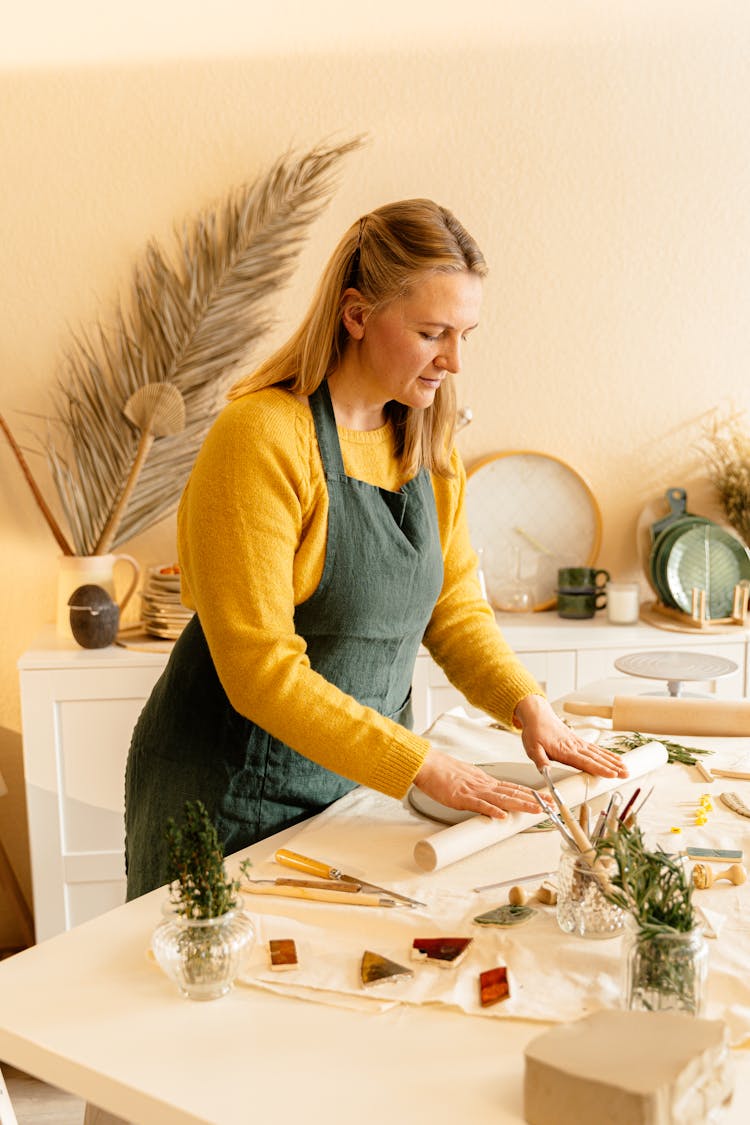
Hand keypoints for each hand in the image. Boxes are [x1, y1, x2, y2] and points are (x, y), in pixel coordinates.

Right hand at [413, 749, 543, 819]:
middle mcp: (484, 785)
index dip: (530, 794)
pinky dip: (491, 810)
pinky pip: (479, 805)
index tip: (545, 799)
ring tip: (536, 810)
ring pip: (502, 798)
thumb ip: (479, 789)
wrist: (428, 764)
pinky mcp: (461, 797)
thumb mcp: (467, 779)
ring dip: (520, 805)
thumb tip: (490, 800)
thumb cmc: (443, 772)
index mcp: (485, 781)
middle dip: (533, 800)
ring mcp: (474, 791)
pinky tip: (502, 816)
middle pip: (513, 793)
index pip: (513, 788)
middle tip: (550, 805)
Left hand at [513, 694, 627, 778]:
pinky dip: (608, 755)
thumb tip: (545, 772)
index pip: (585, 762)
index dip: (599, 769)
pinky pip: (597, 749)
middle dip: (612, 767)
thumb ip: (540, 760)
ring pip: (599, 754)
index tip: (611, 774)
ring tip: (626, 769)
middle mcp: (575, 747)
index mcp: (564, 750)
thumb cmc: (535, 731)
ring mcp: (579, 744)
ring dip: (613, 762)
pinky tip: (617, 760)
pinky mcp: (580, 742)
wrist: (538, 715)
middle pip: (596, 759)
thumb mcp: (532, 747)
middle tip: (625, 774)